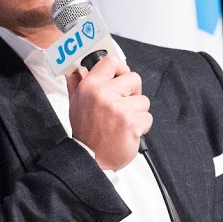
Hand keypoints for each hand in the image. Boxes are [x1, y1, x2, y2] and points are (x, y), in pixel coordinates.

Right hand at [66, 55, 151, 170]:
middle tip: (123, 106)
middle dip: (133, 93)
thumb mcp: (75, 105)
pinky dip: (141, 127)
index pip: (111, 61)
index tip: (121, 78)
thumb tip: (76, 69)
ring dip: (137, 113)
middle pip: (134, 79)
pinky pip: (147, 118)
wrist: (90, 159)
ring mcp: (118, 109)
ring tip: (123, 123)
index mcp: (89, 87)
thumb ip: (76, 84)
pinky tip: (128, 132)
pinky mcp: (131, 124)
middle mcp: (103, 95)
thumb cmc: (85, 133)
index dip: (121, 69)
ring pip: (143, 100)